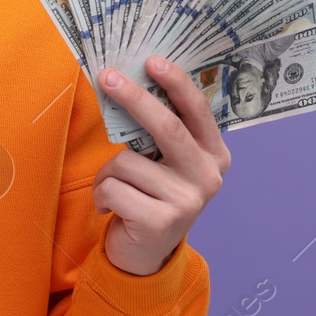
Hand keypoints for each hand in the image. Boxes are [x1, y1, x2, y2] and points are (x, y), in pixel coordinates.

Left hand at [91, 56, 230, 275]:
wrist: (145, 255)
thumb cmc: (149, 195)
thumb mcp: (162, 163)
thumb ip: (158, 132)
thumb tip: (127, 80)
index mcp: (214, 154)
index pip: (197, 111)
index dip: (175, 82)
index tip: (152, 60)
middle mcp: (209, 176)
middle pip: (167, 127)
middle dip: (133, 98)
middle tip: (106, 77)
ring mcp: (188, 200)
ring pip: (127, 161)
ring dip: (106, 173)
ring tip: (114, 190)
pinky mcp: (162, 221)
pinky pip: (113, 187)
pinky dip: (101, 195)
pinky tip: (113, 210)